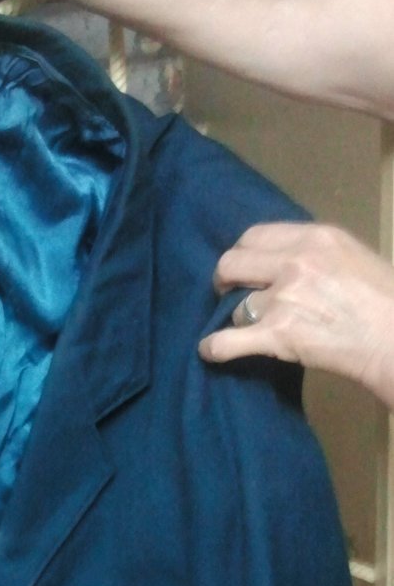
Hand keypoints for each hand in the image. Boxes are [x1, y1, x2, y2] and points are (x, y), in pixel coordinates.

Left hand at [199, 222, 393, 409]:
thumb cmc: (385, 301)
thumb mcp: (352, 257)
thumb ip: (316, 253)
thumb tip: (284, 260)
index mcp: (316, 238)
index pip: (256, 235)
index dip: (241, 252)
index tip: (242, 266)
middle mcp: (296, 262)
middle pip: (232, 262)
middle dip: (224, 278)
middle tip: (226, 291)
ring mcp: (285, 298)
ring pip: (236, 306)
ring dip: (238, 318)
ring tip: (246, 327)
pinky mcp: (279, 334)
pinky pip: (229, 340)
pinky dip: (215, 347)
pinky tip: (210, 350)